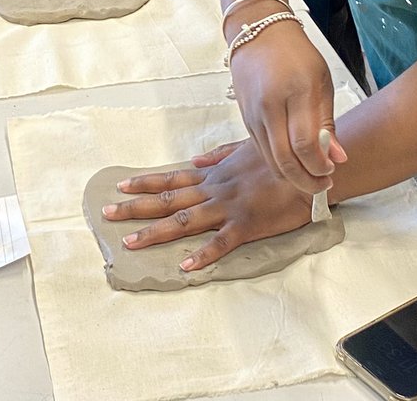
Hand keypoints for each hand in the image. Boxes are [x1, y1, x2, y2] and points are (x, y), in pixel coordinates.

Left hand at [99, 138, 312, 271]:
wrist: (309, 169)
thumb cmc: (279, 159)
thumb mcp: (245, 150)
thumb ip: (218, 157)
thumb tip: (196, 161)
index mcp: (213, 175)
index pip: (172, 179)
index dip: (145, 183)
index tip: (120, 186)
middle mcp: (214, 190)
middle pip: (168, 200)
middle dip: (136, 208)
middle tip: (107, 215)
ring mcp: (229, 208)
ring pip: (185, 221)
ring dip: (156, 232)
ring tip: (132, 242)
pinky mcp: (247, 226)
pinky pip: (221, 243)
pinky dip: (203, 255)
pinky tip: (185, 266)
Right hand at [228, 23, 345, 194]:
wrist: (259, 34)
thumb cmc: (295, 54)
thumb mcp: (321, 81)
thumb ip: (326, 122)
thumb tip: (337, 158)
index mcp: (295, 92)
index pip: (305, 144)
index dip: (319, 166)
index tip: (331, 170)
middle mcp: (269, 105)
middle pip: (284, 159)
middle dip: (305, 181)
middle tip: (322, 185)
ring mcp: (253, 113)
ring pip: (270, 160)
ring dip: (291, 175)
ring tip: (310, 174)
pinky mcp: (244, 118)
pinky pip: (261, 149)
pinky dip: (278, 161)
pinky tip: (293, 160)